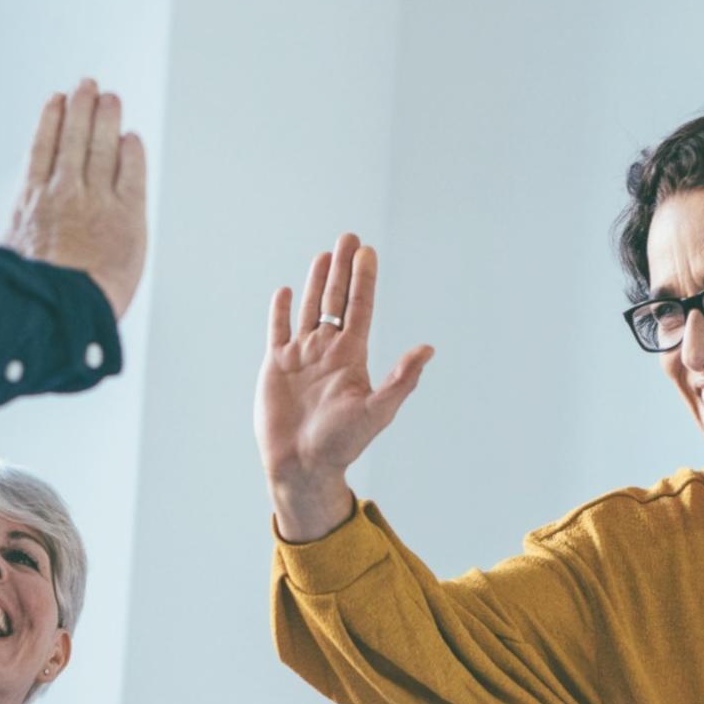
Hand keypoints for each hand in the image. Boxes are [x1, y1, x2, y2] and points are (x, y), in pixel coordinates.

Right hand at [0, 78, 146, 320]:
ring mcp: (97, 201)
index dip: (50, 120)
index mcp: (29, 202)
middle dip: (81, 107)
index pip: (40, 148)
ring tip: (110, 98)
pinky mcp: (128, 215)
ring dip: (106, 118)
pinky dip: (131, 153)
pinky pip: (132, 174)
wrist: (61, 313)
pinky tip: (131, 138)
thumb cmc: (27, 295)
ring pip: (102, 147)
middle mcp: (63, 192)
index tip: (55, 100)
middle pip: (73, 138)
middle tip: (87, 85)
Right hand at [256, 232, 435, 542]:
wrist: (301, 466)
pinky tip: (287, 291)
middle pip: (336, 300)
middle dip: (343, 269)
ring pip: (310, 310)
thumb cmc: (342, 444)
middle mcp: (328, 352)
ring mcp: (301, 358)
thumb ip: (401, 379)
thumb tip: (428, 349)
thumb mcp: (376, 410)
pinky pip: (278, 331)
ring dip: (317, 282)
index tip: (367, 251)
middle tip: (349, 237)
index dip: (364, 279)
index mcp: (352, 358)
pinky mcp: (276, 367)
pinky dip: (281, 311)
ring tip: (324, 254)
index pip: (360, 308)